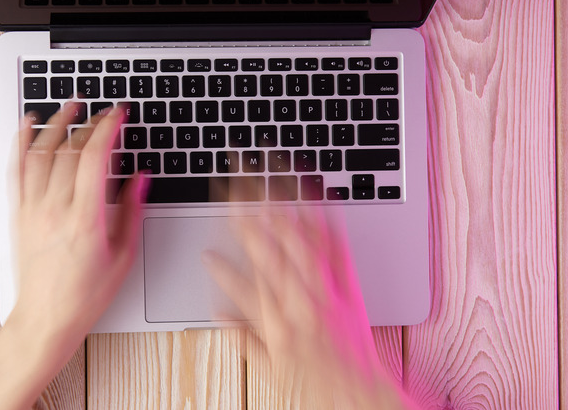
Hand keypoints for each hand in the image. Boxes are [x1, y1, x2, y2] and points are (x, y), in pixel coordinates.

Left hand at [13, 104, 145, 344]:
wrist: (46, 318)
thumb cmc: (85, 294)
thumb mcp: (123, 255)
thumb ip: (132, 211)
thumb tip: (140, 177)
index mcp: (85, 219)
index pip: (94, 158)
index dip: (108, 128)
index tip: (119, 114)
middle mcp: (55, 209)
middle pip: (70, 150)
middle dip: (89, 123)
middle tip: (104, 111)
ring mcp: (33, 210)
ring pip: (41, 153)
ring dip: (56, 124)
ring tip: (70, 106)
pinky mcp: (19, 214)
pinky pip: (16, 169)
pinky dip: (22, 142)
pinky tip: (28, 125)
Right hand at [203, 205, 416, 408]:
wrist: (361, 396)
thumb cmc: (318, 387)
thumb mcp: (273, 370)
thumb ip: (244, 338)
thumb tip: (218, 315)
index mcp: (277, 325)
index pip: (243, 288)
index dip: (222, 269)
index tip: (205, 252)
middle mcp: (299, 302)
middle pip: (268, 252)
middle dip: (248, 219)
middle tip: (234, 191)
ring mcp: (325, 291)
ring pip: (299, 242)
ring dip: (283, 208)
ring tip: (268, 180)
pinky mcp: (348, 285)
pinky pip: (336, 246)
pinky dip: (324, 219)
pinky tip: (316, 195)